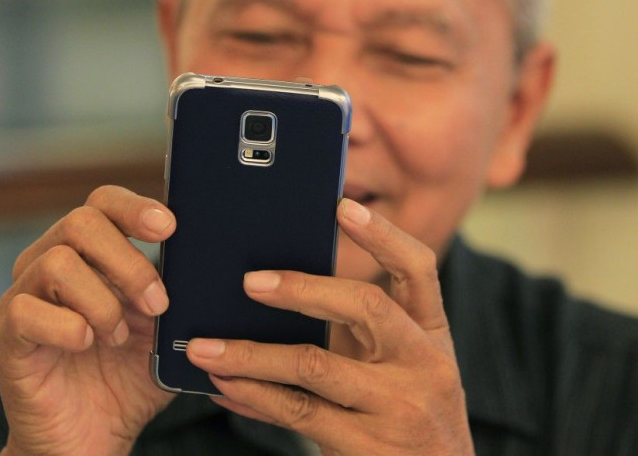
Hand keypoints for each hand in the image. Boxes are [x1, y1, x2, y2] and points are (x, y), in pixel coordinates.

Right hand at [0, 186, 176, 455]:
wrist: (94, 437)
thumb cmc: (128, 378)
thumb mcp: (165, 333)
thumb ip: (179, 298)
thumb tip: (208, 268)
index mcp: (92, 255)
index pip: (104, 203)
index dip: (135, 207)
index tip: (169, 228)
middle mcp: (53, 264)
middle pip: (82, 222)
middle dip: (129, 263)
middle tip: (156, 305)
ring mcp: (27, 297)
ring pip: (58, 262)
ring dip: (103, 302)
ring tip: (117, 338)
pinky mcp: (8, 335)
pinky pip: (27, 311)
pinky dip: (68, 327)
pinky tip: (86, 346)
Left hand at [186, 198, 473, 454]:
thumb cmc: (407, 411)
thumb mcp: (401, 365)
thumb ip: (358, 330)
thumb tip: (277, 292)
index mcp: (431, 333)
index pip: (419, 269)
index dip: (383, 235)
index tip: (341, 206)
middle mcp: (423, 364)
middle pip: (365, 306)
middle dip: (304, 289)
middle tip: (249, 282)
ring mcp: (397, 407)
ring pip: (314, 365)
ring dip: (251, 354)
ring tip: (206, 346)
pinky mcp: (367, 446)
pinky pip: (297, 413)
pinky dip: (253, 395)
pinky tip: (223, 384)